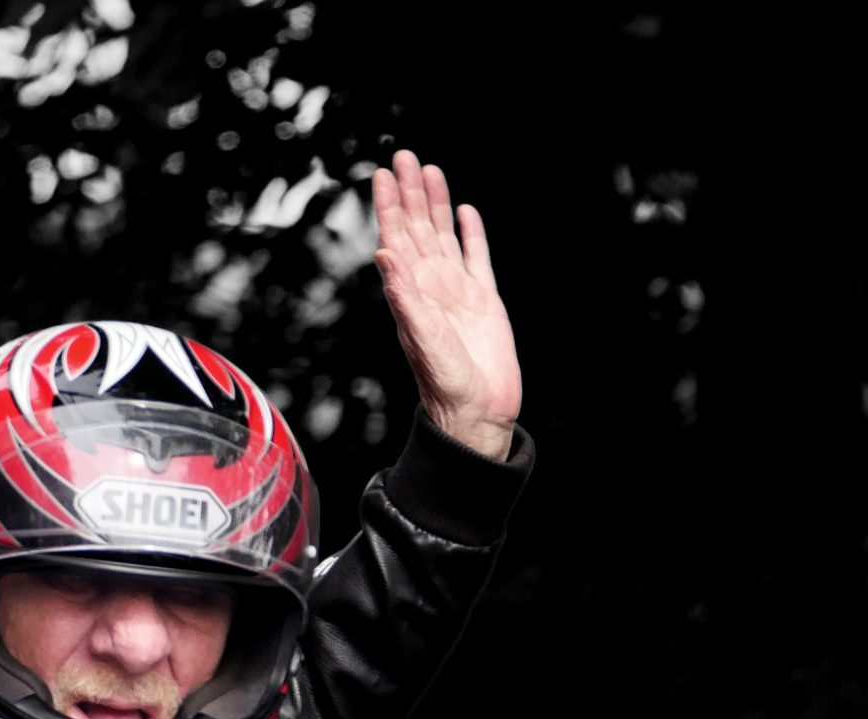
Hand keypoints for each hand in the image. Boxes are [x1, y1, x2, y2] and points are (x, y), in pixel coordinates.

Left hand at [372, 149, 519, 458]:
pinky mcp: (485, 301)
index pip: (397, 239)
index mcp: (412, 293)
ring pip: (445, 237)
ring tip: (430, 170)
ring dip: (436, 204)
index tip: (383, 174)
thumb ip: (404, 297)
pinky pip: (478, 259)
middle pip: (418, 229)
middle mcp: (431, 287)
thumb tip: (384, 253)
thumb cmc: (446, 384)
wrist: (477, 413)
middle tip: (403, 155)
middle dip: (410, 193)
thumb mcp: (422, 339)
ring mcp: (458, 292)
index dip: (390, 206)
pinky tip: (466, 212)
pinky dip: (472, 234)